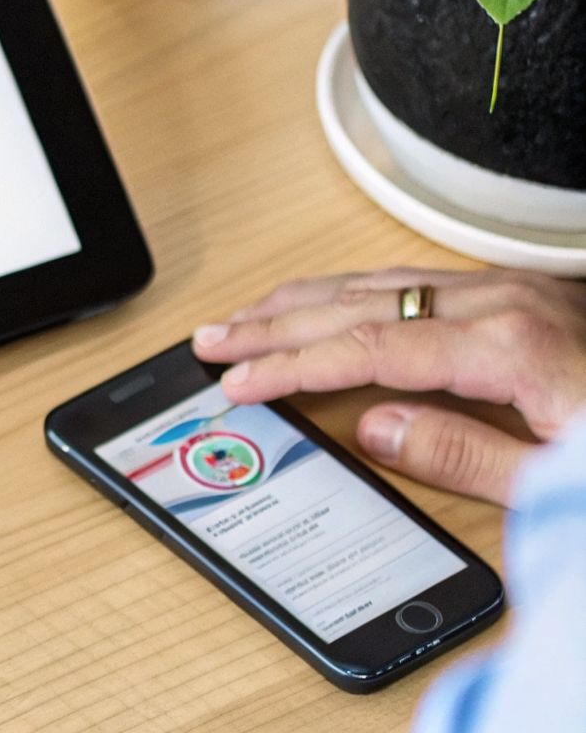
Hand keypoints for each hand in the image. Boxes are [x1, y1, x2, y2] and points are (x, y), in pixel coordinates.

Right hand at [193, 267, 585, 505]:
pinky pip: (409, 279)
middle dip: (273, 323)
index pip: (368, 350)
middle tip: (207, 341)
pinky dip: (348, 291)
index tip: (237, 382)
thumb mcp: (562, 477)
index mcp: (508, 347)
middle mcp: (502, 304)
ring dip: (301, 300)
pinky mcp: (517, 294)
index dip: (291, 366)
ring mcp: (509, 292)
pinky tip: (324, 301)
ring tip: (242, 317)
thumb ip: (465, 453)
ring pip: (378, 281)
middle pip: (359, 305)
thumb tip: (375, 427)